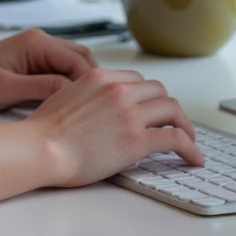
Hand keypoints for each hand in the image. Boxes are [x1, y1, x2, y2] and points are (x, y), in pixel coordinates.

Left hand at [0, 29, 98, 111]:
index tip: (99, 110)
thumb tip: (75, 92)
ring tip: (85, 113)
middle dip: (92, 86)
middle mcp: (40, 41)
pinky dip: (67, 87)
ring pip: (73, 66)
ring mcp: (36, 50)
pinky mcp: (31, 62)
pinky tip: (67, 107)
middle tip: (97, 114)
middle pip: (82, 60)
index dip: (92, 86)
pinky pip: (59, 71)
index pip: (79, 62)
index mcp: (36, 43)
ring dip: (80, 87)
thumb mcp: (6, 89)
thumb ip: (42, 88)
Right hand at [28, 66, 203, 187]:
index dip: (147, 95)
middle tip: (172, 122)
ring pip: (172, 110)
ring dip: (184, 125)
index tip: (151, 107)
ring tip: (188, 139)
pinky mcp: (138, 140)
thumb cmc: (44, 130)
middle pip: (158, 91)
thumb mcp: (63, 95)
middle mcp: (118, 91)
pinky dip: (190, 147)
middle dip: (167, 107)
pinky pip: (175, 138)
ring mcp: (130, 114)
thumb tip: (93, 105)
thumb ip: (86, 94)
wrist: (41, 147)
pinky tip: (193, 158)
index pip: (136, 80)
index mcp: (99, 78)